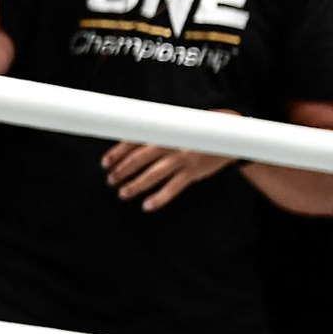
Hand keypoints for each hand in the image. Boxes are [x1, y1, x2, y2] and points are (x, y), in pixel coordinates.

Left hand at [102, 111, 242, 210]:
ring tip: (123, 193)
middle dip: (122, 171)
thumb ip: (152, 135)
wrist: (226, 134)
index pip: (133, 141)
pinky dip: (159, 198)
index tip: (105, 164)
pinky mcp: (192, 172)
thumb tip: (124, 148)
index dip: (117, 153)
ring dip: (136, 185)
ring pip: (154, 174)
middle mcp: (170, 143)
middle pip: (139, 158)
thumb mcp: (172, 127)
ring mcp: (181, 158)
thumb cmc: (192, 131)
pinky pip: (173, 187)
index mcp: (162, 131)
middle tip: (110, 180)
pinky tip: (147, 206)